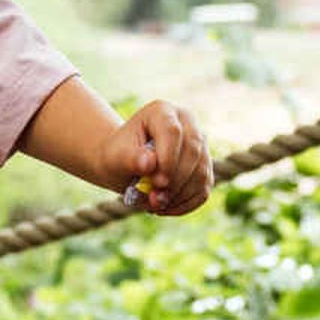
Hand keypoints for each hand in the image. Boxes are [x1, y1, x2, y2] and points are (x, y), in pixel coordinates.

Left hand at [114, 98, 209, 214]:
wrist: (124, 164)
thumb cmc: (118, 156)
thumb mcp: (115, 156)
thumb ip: (130, 158)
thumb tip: (148, 164)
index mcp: (163, 111)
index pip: (173, 131)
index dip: (168, 158)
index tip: (156, 183)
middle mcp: (187, 123)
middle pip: (193, 151)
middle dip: (174, 181)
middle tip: (155, 199)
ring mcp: (199, 145)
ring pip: (201, 173)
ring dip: (179, 195)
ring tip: (155, 205)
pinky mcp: (204, 167)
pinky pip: (203, 190)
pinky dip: (185, 204)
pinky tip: (166, 208)